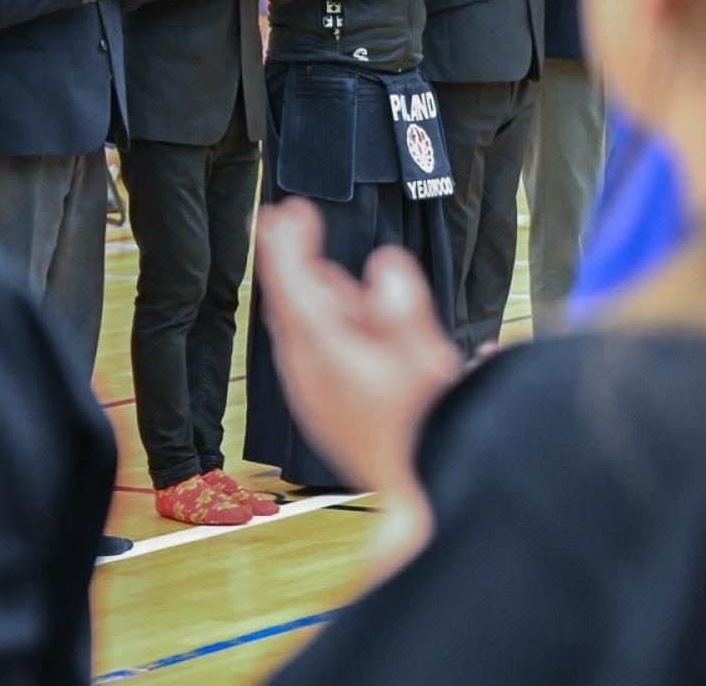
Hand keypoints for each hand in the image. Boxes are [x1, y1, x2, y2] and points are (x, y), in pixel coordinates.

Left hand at [255, 196, 459, 502]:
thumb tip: (384, 266)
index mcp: (323, 354)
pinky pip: (321, 354)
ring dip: (323, 296)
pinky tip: (356, 318)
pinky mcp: (330, 411)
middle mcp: (309, 374)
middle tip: (298, 220)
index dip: (284, 246)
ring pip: (309, 329)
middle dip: (298, 261)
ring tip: (336, 274)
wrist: (424, 494)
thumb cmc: (425, 426)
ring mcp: (317, 395)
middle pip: (294, 304)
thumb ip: (400, 306)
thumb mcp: (421, 356)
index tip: (280, 212)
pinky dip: (334, 327)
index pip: (291, 288)